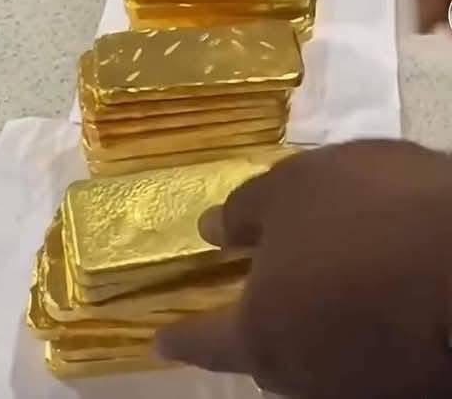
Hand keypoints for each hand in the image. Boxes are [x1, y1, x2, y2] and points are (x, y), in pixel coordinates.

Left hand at [156, 140, 451, 398]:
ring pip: (318, 357)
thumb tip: (210, 231)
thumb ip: (243, 213)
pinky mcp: (409, 379)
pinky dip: (355, 325)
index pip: (205, 342)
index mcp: (263, 331)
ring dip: (311, 325)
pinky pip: (364, 352)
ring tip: (322, 289)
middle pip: (265, 355)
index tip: (160, 341)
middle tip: (256, 299)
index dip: (181, 338)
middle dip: (255, 328)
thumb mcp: (293, 189)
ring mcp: (363, 384)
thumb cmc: (367, 213)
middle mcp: (307, 373)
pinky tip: (373, 296)